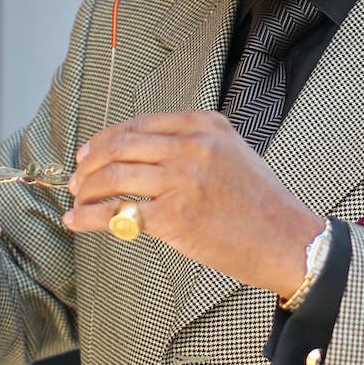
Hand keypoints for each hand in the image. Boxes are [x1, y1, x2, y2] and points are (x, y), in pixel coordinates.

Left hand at [63, 111, 322, 297]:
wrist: (286, 239)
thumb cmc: (260, 203)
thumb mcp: (231, 153)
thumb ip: (190, 145)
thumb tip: (138, 156)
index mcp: (205, 125)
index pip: (138, 124)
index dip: (104, 139)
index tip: (88, 153)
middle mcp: (192, 147)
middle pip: (120, 146)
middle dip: (89, 163)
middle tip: (77, 178)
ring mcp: (182, 180)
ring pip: (114, 177)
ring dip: (86, 190)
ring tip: (77, 200)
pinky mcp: (175, 216)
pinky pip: (119, 213)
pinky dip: (90, 218)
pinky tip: (77, 221)